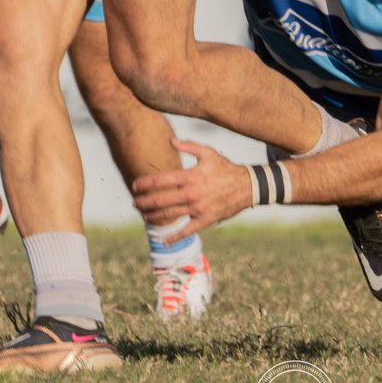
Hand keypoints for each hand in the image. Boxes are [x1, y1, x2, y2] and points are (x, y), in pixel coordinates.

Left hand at [130, 138, 253, 236]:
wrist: (246, 187)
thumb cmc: (225, 168)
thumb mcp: (209, 153)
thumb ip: (189, 146)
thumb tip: (170, 140)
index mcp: (190, 176)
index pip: (161, 180)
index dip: (145, 183)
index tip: (135, 185)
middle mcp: (191, 193)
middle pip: (160, 199)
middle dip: (144, 202)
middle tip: (134, 202)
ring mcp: (197, 208)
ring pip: (169, 214)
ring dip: (153, 216)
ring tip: (143, 215)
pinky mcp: (205, 220)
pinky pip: (187, 231)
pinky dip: (174, 237)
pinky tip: (164, 241)